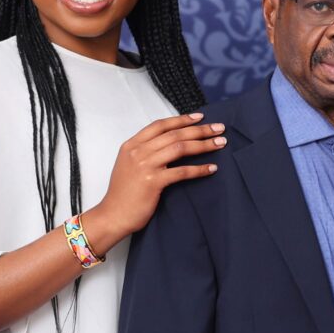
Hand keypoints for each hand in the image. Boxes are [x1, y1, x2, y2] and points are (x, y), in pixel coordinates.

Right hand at [86, 113, 224, 248]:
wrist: (113, 215)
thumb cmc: (123, 193)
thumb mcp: (129, 164)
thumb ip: (145, 152)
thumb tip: (170, 144)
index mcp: (132, 145)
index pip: (160, 125)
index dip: (181, 120)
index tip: (200, 117)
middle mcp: (138, 151)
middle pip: (174, 134)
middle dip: (200, 130)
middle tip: (219, 128)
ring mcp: (145, 166)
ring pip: (180, 148)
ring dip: (203, 144)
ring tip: (220, 143)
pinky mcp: (153, 182)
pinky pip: (181, 171)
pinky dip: (199, 169)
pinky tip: (212, 168)